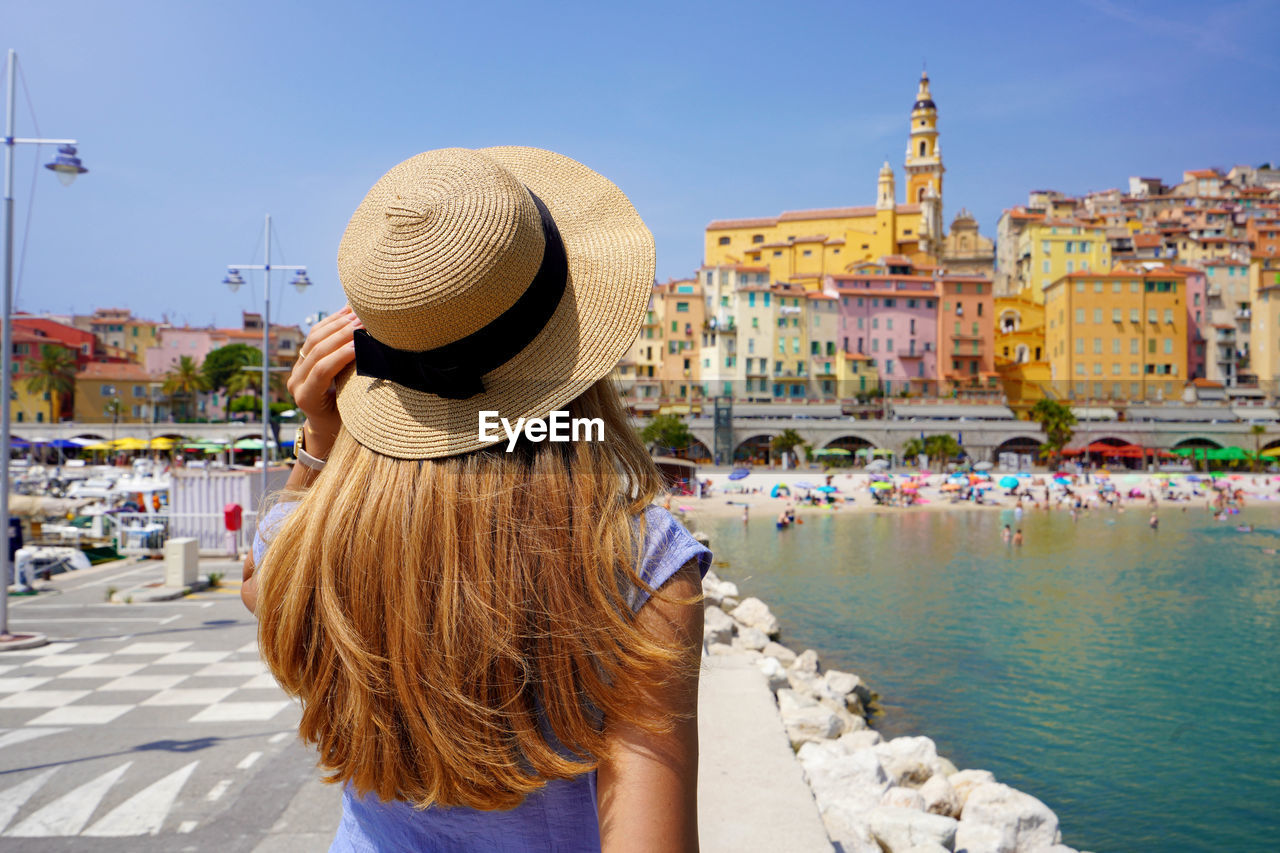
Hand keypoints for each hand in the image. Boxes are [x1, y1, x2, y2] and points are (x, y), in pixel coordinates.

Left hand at [288, 306, 360, 454]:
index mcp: (306, 398)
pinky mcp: (302, 358)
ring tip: (358, 315)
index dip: (342, 354)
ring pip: (313, 339)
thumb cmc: (343, 424)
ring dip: (337, 324)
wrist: (325, 425)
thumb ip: (355, 391)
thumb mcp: (351, 414)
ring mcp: (296, 368)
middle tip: (364, 322)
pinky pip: (314, 335)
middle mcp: (296, 382)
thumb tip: (379, 368)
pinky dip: (331, 321)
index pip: (323, 370)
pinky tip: (346, 311)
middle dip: (341, 334)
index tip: (363, 342)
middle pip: (317, 351)